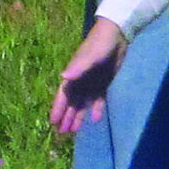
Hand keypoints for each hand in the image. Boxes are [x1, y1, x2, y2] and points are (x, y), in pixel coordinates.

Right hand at [51, 20, 125, 134]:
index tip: (53, 122)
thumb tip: (63, 78)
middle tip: (62, 133)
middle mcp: (80, 81)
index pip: (63, 95)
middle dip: (66, 116)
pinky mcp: (103, 82)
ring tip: (74, 130)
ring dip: (78, 115)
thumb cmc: (99, 44)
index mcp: (74, 75)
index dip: (57, 109)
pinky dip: (96, 108)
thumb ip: (77, 68)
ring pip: (82, 103)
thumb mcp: (89, 56)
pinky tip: (95, 119)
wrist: (115, 35)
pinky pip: (98, 99)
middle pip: (71, 102)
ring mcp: (91, 82)